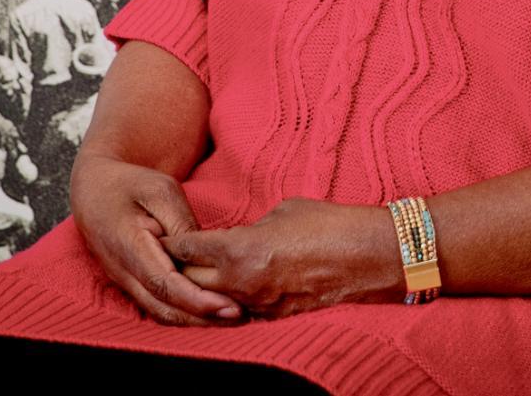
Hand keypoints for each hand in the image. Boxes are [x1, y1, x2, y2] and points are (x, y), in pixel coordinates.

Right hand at [70, 151, 241, 324]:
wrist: (95, 190)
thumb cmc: (131, 185)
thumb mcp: (161, 191)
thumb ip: (181, 224)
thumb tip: (204, 254)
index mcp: (129, 247)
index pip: (164, 284)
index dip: (196, 300)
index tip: (227, 305)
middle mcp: (124, 273)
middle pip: (164, 308)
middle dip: (202, 318)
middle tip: (240, 316)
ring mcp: (126, 282)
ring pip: (161, 312)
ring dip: (195, 320)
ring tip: (232, 316)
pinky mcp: (133, 284)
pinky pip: (158, 305)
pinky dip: (184, 312)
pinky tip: (210, 310)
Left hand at [160, 196, 402, 320]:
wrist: (366, 256)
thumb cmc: (327, 224)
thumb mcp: (281, 212)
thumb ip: (250, 228)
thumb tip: (238, 236)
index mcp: (240, 250)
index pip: (188, 249)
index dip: (173, 240)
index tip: (163, 234)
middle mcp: (242, 284)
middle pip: (190, 284)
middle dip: (178, 270)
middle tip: (170, 258)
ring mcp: (258, 306)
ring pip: (212, 303)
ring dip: (202, 290)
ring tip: (193, 276)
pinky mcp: (274, 318)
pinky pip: (240, 311)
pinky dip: (229, 301)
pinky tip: (228, 290)